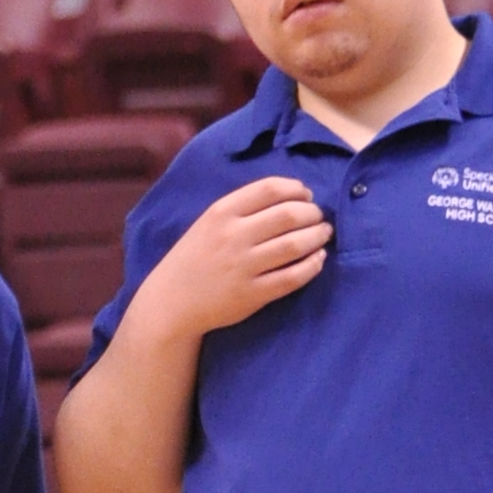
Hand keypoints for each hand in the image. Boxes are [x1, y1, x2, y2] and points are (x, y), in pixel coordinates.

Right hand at [138, 178, 329, 340]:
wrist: (170, 303)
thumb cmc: (194, 259)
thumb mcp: (209, 223)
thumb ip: (244, 208)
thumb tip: (294, 196)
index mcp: (222, 213)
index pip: (271, 188)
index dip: (297, 189)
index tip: (306, 196)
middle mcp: (233, 237)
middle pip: (289, 214)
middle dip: (313, 213)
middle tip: (319, 217)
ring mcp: (243, 267)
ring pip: (295, 244)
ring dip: (318, 236)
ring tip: (323, 235)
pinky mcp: (251, 295)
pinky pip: (293, 277)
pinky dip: (312, 266)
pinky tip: (318, 260)